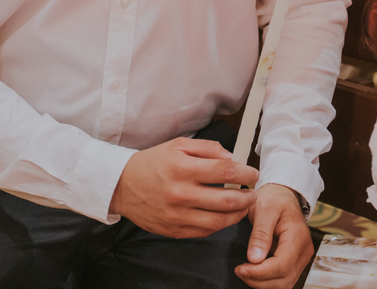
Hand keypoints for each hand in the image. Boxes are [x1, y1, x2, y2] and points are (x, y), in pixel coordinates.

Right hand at [110, 137, 257, 238]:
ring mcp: (178, 215)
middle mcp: (182, 193)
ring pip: (219, 221)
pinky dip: (220, 224)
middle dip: (248, 197)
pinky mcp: (174, 230)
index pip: (226, 171)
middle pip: (227, 200)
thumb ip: (208, 148)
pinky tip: (224, 215)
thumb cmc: (152, 163)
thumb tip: (232, 158)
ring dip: (238, 214)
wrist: (122, 185)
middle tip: (253, 192)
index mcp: (184, 168)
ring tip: (244, 206)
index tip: (252, 174)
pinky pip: (205, 232)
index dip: (246, 173)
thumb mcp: (178, 144)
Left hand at [236, 184, 313, 287]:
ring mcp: (301, 258)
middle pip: (283, 279)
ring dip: (262, 283)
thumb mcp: (264, 209)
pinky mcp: (295, 263)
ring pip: (284, 284)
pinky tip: (254, 272)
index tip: (241, 268)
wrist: (283, 195)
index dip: (260, 272)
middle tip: (239, 270)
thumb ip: (260, 234)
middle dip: (258, 280)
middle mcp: (304, 250)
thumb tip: (254, 259)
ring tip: (244, 271)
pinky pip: (283, 280)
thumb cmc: (274, 199)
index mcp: (298, 236)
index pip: (281, 265)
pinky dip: (267, 281)